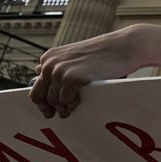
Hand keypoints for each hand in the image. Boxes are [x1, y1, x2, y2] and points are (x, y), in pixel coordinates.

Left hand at [30, 25, 148, 118]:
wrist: (124, 46)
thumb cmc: (103, 54)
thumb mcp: (75, 56)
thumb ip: (58, 66)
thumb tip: (38, 75)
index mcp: (49, 57)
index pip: (36, 86)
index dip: (43, 100)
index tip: (50, 109)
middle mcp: (50, 63)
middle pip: (38, 96)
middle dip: (48, 108)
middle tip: (58, 115)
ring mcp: (60, 70)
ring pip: (53, 101)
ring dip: (64, 108)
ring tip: (74, 108)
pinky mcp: (72, 78)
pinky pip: (66, 101)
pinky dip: (73, 104)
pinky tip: (81, 100)